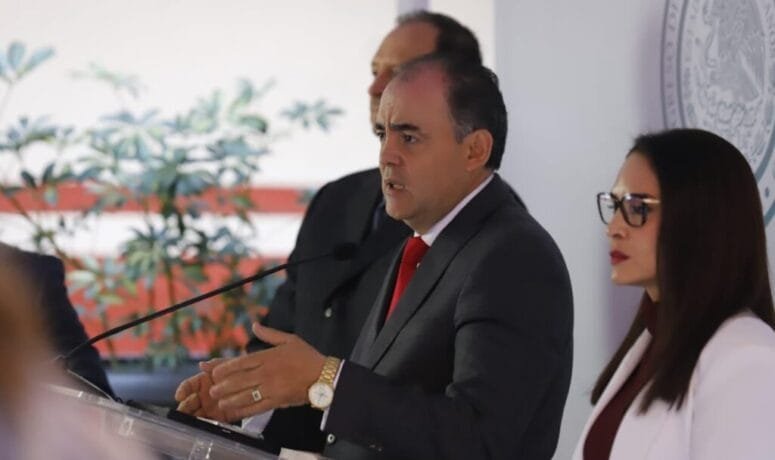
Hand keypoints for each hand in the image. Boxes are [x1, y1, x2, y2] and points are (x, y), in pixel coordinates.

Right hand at [174, 358, 239, 421]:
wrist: (255, 382)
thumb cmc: (239, 370)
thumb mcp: (229, 364)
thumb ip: (216, 365)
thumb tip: (201, 364)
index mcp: (202, 382)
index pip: (188, 386)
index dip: (182, 390)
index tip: (179, 396)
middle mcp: (203, 396)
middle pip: (189, 403)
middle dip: (184, 407)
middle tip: (182, 412)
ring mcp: (210, 408)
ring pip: (196, 414)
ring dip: (192, 418)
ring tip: (190, 421)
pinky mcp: (220, 418)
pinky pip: (210, 423)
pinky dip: (206, 425)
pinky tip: (204, 426)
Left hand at [208, 323, 326, 418]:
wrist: (324, 376)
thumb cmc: (307, 356)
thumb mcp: (290, 339)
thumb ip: (270, 334)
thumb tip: (254, 325)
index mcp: (268, 357)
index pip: (242, 363)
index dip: (225, 368)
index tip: (214, 372)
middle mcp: (267, 373)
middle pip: (239, 380)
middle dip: (223, 386)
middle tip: (212, 390)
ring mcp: (271, 388)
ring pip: (245, 395)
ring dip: (230, 399)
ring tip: (219, 402)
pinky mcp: (277, 401)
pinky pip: (256, 407)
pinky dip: (244, 410)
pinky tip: (234, 412)